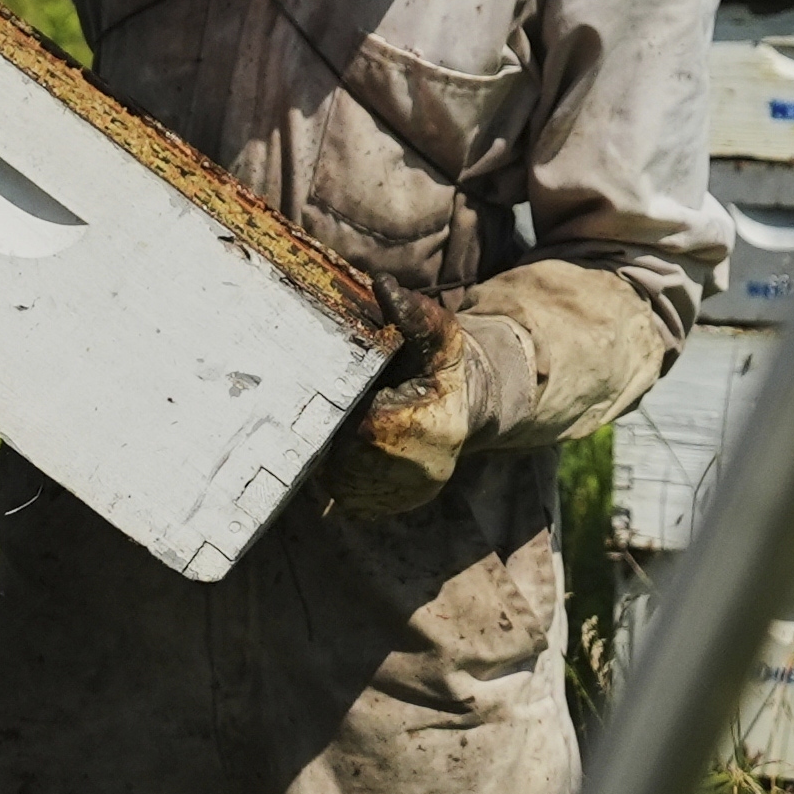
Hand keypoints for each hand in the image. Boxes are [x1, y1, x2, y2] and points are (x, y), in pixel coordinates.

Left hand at [311, 308, 477, 516]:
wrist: (461, 412)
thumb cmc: (442, 369)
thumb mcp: (439, 335)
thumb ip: (414, 313)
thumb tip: (383, 285)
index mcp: (424, 431)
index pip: (361, 423)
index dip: (344, 403)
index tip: (344, 387)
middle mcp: (413, 474)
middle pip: (341, 451)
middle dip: (334, 424)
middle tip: (342, 401)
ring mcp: (395, 497)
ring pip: (332, 472)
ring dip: (331, 447)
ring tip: (349, 421)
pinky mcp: (378, 509)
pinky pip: (336, 490)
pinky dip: (336, 468)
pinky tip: (351, 446)